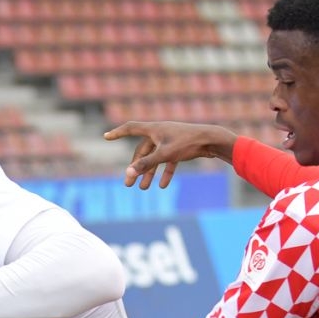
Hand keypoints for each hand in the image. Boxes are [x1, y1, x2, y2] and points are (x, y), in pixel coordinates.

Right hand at [104, 121, 240, 189]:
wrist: (212, 140)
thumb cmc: (188, 143)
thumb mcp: (165, 154)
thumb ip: (146, 164)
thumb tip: (128, 174)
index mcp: (154, 128)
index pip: (130, 128)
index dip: (117, 133)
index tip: (106, 137)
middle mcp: (160, 132)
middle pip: (142, 151)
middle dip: (135, 168)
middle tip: (128, 184)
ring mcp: (170, 140)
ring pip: (154, 158)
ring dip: (149, 174)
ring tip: (144, 189)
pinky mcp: (179, 148)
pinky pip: (168, 161)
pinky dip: (165, 172)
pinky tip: (163, 186)